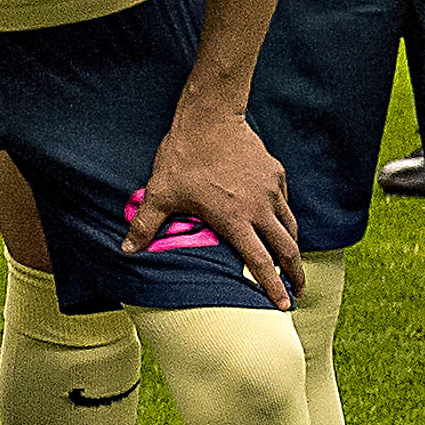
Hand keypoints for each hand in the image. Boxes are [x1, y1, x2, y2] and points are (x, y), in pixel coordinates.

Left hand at [131, 97, 301, 310]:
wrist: (209, 118)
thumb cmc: (182, 157)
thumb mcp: (159, 193)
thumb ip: (145, 225)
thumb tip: (126, 250)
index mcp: (234, 219)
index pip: (260, 262)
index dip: (272, 287)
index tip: (283, 305)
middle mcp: (259, 208)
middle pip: (287, 249)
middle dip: (295, 274)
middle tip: (298, 293)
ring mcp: (270, 190)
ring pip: (290, 225)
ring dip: (292, 246)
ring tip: (291, 262)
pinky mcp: (275, 173)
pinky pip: (284, 201)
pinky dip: (284, 216)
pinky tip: (277, 220)